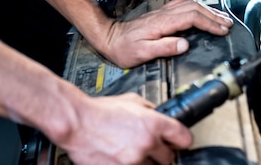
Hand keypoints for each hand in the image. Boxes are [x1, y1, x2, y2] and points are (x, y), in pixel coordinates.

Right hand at [59, 92, 191, 164]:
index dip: (183, 140)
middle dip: (164, 154)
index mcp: (154, 124)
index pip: (183, 138)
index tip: (180, 143)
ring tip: (135, 153)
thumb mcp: (132, 101)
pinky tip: (124, 158)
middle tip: (156, 149)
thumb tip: (158, 114)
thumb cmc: (99, 111)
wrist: (77, 123)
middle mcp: (146, 144)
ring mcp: (133, 160)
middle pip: (169, 158)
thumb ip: (149, 110)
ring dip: (147, 162)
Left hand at [100, 0, 232, 67]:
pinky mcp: (162, 13)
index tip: (221, 30)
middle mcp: (164, 14)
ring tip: (222, 17)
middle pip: (195, 8)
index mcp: (162, 23)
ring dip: (208, 10)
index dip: (209, 23)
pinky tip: (203, 10)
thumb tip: (185, 44)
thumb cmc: (124, 48)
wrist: (110, 38)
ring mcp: (163, 12)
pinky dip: (198, 6)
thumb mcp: (142, 53)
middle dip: (214, 15)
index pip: (192, 18)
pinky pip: (184, 4)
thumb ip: (164, 47)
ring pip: (191, 4)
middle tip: (228, 24)